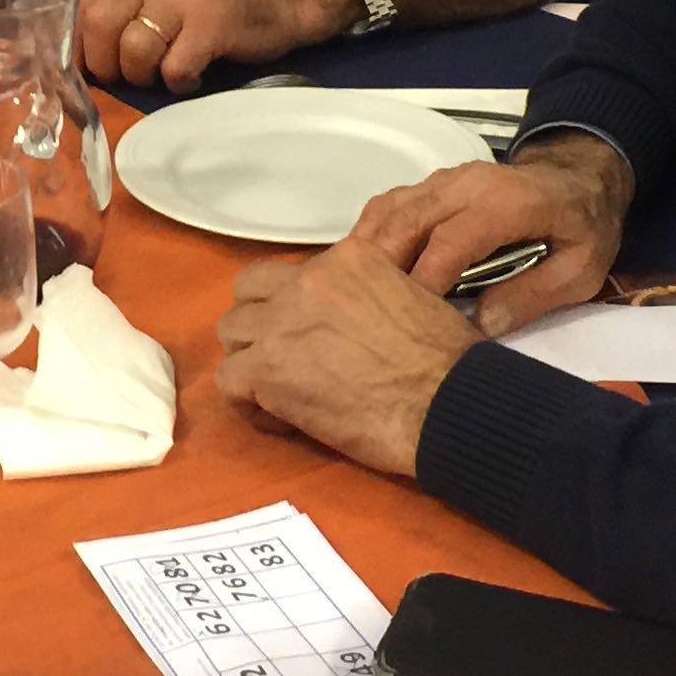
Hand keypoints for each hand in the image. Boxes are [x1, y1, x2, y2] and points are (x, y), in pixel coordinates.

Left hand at [78, 0, 353, 90]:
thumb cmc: (209, 4)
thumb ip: (117, 12)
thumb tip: (73, 59)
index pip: (80, 4)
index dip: (76, 45)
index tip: (87, 70)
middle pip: (98, 25)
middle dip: (107, 64)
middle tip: (132, 74)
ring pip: (133, 50)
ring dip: (144, 75)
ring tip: (166, 72)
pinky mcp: (211, 23)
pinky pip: (174, 67)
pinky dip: (178, 82)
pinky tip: (191, 75)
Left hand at [215, 243, 481, 475]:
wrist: (446, 402)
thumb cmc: (448, 358)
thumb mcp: (413, 294)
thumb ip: (369, 292)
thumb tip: (351, 316)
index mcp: (347, 258)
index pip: (294, 273)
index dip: (299, 308)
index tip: (320, 340)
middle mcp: (307, 280)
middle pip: (249, 291)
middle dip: (260, 322)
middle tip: (285, 356)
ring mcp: (282, 322)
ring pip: (230, 331)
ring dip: (250, 360)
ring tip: (279, 389)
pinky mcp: (267, 369)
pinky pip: (227, 380)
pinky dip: (247, 402)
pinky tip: (280, 417)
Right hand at [348, 134, 633, 335]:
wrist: (579, 179)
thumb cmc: (582, 227)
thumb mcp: (581, 270)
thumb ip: (533, 296)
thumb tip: (479, 325)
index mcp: (507, 203)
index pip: (450, 241)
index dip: (424, 282)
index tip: (409, 323)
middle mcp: (467, 184)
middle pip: (406, 223)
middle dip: (384, 272)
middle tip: (370, 317)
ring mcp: (444, 179)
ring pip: (388, 211)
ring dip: (368, 253)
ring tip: (359, 298)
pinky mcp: (430, 184)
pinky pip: (388, 205)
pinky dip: (371, 236)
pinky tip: (366, 271)